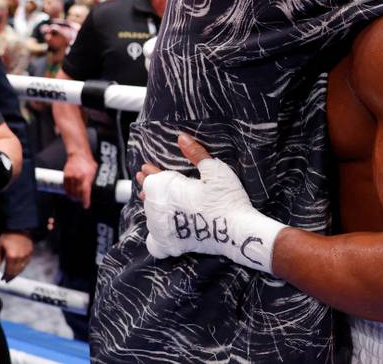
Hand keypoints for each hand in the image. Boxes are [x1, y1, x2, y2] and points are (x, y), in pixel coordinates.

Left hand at [0, 231, 33, 281]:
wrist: (19, 226)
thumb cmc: (8, 235)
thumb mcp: (0, 246)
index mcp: (12, 256)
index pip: (9, 271)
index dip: (5, 276)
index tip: (2, 279)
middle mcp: (20, 257)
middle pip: (16, 271)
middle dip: (11, 276)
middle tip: (7, 280)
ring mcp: (27, 254)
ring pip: (22, 268)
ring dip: (17, 273)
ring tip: (12, 276)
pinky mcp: (31, 251)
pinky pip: (27, 262)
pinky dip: (22, 267)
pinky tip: (19, 268)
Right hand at [64, 151, 97, 208]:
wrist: (78, 154)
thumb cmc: (87, 162)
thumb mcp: (94, 171)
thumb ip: (93, 181)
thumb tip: (94, 190)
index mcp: (86, 177)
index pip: (85, 192)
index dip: (85, 200)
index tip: (86, 205)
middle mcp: (77, 178)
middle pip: (77, 194)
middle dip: (79, 199)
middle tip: (82, 201)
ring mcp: (70, 177)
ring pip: (70, 192)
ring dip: (73, 197)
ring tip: (76, 199)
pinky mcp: (65, 176)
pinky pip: (65, 188)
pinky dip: (68, 192)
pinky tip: (71, 193)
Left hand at [137, 134, 285, 273]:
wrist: (236, 230)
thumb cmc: (227, 198)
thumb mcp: (214, 170)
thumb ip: (196, 153)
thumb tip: (181, 138)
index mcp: (168, 189)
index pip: (151, 179)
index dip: (150, 172)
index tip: (146, 168)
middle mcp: (161, 210)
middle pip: (148, 197)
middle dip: (150, 188)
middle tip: (146, 180)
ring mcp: (165, 229)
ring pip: (150, 217)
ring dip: (152, 208)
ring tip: (154, 201)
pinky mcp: (173, 244)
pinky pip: (154, 241)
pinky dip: (155, 234)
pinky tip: (162, 227)